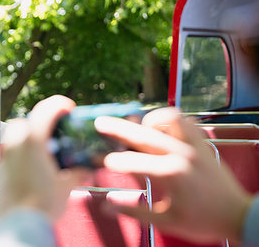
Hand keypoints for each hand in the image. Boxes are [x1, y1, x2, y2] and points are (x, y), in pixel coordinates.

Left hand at [0, 95, 88, 221]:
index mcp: (33, 140)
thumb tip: (86, 170)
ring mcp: (5, 155)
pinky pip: (10, 150)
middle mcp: (15, 143)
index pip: (45, 110)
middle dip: (41, 121)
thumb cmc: (43, 204)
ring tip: (44, 148)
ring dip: (28, 134)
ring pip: (14, 134)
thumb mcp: (66, 186)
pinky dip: (21, 151)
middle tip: (55, 131)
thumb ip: (77, 173)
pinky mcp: (0, 168)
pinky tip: (33, 165)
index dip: (59, 104)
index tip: (68, 108)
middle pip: (26, 120)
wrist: (21, 224)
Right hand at [95, 107, 252, 243]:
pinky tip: (162, 129)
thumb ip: (134, 211)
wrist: (238, 216)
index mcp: (170, 174)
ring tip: (139, 127)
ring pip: (169, 118)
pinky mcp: (203, 143)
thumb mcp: (165, 221)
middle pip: (142, 134)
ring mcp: (194, 146)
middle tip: (100, 123)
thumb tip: (107, 205)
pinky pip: (187, 122)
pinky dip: (172, 120)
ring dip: (150, 120)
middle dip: (118, 128)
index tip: (100, 160)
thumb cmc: (202, 221)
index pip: (131, 161)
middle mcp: (181, 154)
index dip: (112, 160)